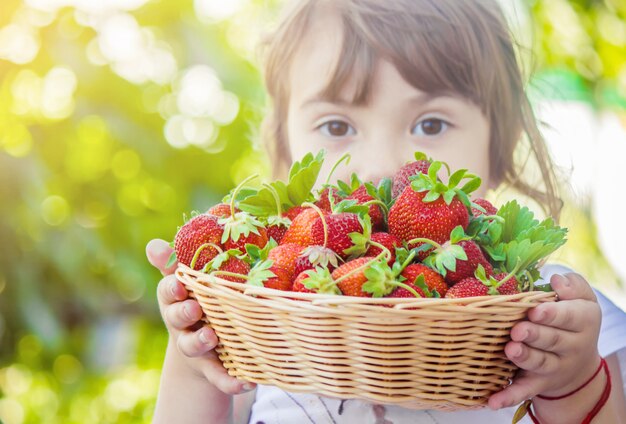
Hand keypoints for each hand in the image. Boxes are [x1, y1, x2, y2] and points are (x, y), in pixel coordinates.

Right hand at [147, 238, 255, 394]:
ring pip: (193, 346)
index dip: (172, 289)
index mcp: (176, 300)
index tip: (180, 284)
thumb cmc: (194, 302)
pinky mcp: (212, 368)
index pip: (168, 291)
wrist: (201, 347)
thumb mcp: (183, 282)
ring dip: (201, 342)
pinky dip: (230, 381)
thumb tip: (153, 244)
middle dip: (184, 313)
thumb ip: (171, 263)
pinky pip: (219, 376)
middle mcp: (182, 325)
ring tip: (213, 337)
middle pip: (178, 318)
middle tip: (195, 309)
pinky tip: (247, 382)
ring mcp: (196, 347)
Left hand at [488, 272, 601, 408]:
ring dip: (524, 358)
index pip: (569, 317)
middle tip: (517, 329)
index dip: (551, 314)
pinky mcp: (539, 383)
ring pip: (540, 363)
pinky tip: (492, 400)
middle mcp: (571, 346)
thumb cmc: (573, 320)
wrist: (579, 364)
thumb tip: (557, 280)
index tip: (534, 309)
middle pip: (552, 340)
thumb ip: (574, 286)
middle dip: (535, 334)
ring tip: (510, 349)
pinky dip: (508, 397)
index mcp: (582, 322)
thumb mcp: (583, 300)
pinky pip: (524, 391)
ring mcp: (554, 367)